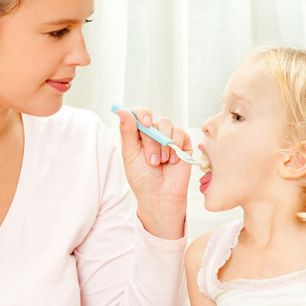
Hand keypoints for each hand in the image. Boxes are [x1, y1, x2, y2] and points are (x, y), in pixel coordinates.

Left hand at [117, 107, 191, 239]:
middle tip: (151, 161)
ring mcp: (167, 137)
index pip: (138, 113)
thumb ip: (127, 132)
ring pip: (166, 124)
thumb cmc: (142, 178)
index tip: (144, 122)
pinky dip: (176, 147)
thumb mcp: (130, 155)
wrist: (160, 196)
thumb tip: (122, 110)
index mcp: (137, 134)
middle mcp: (152, 133)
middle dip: (151, 141)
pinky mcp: (183, 142)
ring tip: (161, 162)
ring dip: (163, 146)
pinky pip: (180, 133)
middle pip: (152, 120)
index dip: (141, 114)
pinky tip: (172, 161)